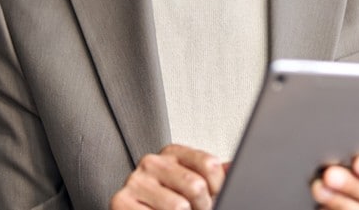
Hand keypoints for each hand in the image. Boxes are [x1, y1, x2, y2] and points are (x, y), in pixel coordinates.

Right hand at [109, 144, 225, 209]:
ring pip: (178, 206)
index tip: (214, 196)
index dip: (218, 188)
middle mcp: (152, 162)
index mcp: (172, 153)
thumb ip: (214, 176)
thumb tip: (237, 165)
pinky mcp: (120, 201)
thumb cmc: (166, 206)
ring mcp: (135, 181)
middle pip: (195, 185)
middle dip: (203, 207)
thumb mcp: (191, 186)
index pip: (209, 164)